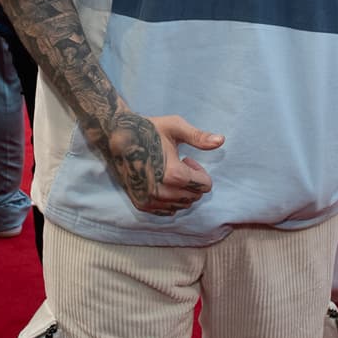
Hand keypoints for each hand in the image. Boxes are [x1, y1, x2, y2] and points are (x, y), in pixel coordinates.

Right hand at [104, 112, 223, 215]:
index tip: (186, 159)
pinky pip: (167, 210)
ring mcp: (150, 200)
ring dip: (180, 190)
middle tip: (177, 164)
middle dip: (191, 181)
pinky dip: (169, 199)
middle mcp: (162, 192)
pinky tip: (158, 181)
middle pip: (194, 197)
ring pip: (182, 205)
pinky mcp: (141, 204)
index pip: (205, 186)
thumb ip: (199, 137)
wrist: (116, 137)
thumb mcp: (175, 127)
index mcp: (173, 175)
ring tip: (166, 172)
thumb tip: (221, 140)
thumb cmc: (148, 129)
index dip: (199, 171)